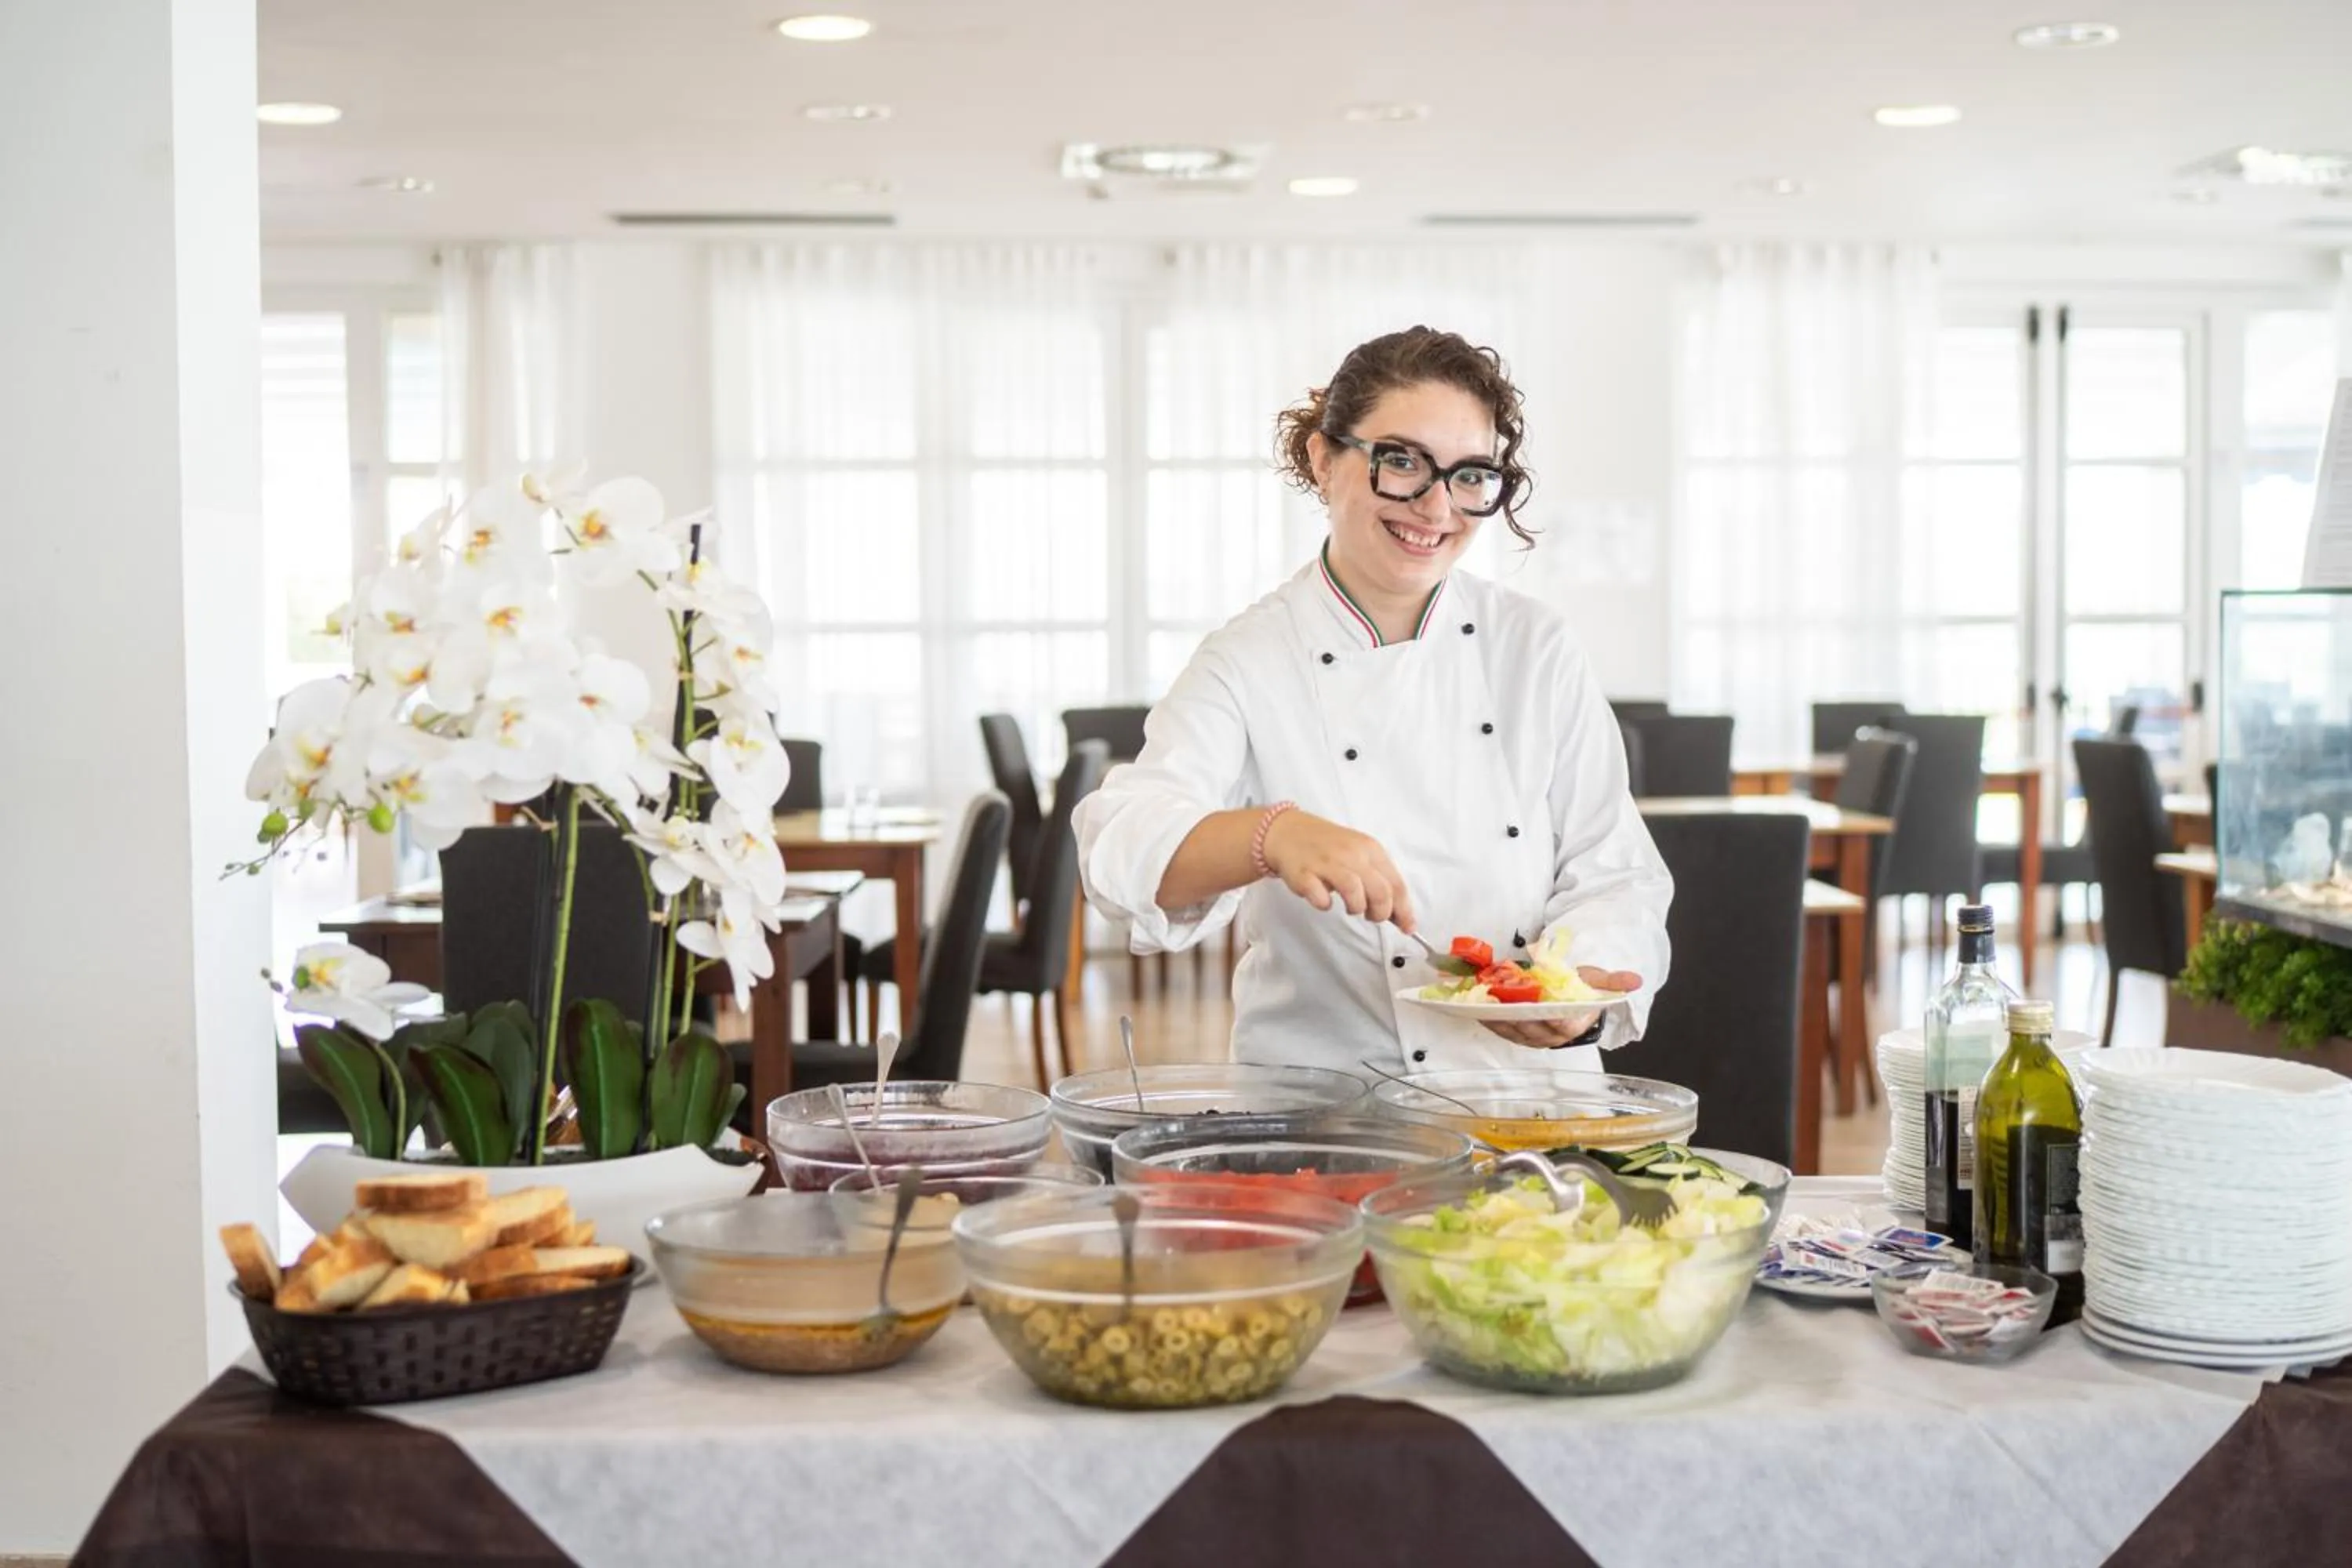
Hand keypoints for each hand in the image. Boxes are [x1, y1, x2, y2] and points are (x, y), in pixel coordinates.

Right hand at [1259, 810, 1415, 930]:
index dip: (1404, 910)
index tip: (1407, 927)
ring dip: (1356, 908)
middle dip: (1381, 913)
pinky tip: (1324, 900)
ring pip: (1355, 893)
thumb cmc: (1328, 847)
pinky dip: (1325, 904)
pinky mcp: (1304, 874)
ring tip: (1350, 907)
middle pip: (1380, 892)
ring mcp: (1327, 863)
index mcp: (1370, 849)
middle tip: (1372, 917)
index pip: (1396, 884)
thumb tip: (1398, 913)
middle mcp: (1352, 854)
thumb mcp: (1359, 854)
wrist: (1287, 832)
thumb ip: (1378, 879)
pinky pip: (1320, 897)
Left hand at [1480, 967, 1640, 1050]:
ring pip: (1515, 1032)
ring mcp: (1533, 1038)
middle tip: (1503, 1001)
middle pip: (1533, 1029)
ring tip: (1486, 1004)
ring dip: (1499, 1020)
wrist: (1570, 1002)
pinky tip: (1480, 1010)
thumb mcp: (1597, 982)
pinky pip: (1503, 1031)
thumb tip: (1636, 980)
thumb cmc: (1581, 991)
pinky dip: (1491, 1021)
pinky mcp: (1518, 1035)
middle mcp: (1552, 1037)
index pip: (1563, 1025)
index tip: (1541, 1007)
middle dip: (1518, 1016)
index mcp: (1573, 1025)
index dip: (1551, 1018)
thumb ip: (1614, 981)